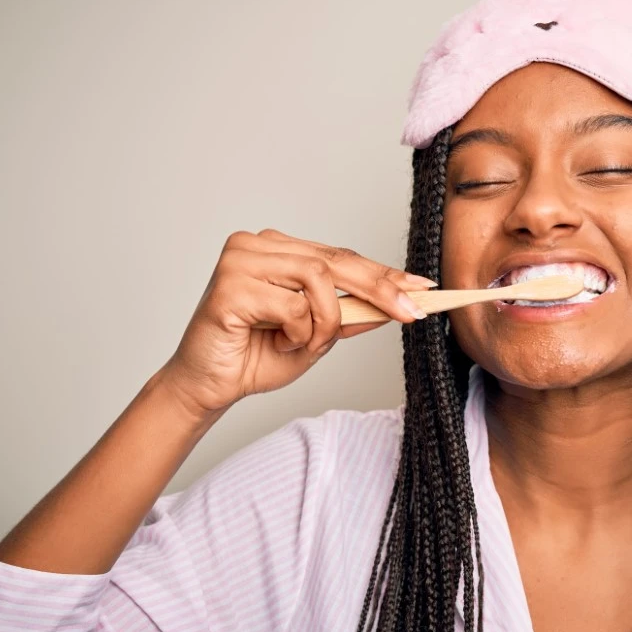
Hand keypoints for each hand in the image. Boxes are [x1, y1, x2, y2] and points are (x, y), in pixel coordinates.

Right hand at [158, 229, 434, 414]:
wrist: (209, 386)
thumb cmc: (256, 357)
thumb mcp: (317, 337)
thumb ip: (350, 315)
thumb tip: (396, 302)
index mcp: (279, 249)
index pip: (341, 256)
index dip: (383, 273)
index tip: (422, 287)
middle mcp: (258, 245)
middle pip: (335, 260)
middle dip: (380, 289)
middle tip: (412, 312)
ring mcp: (241, 260)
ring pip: (318, 280)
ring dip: (324, 322)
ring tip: (304, 343)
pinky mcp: (230, 284)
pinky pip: (292, 306)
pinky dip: (297, 333)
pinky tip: (276, 342)